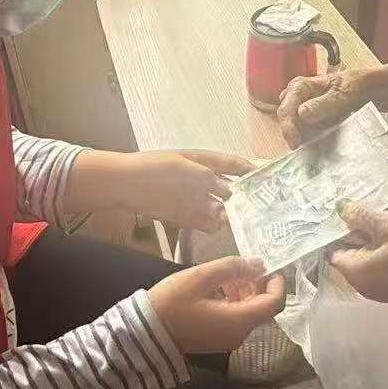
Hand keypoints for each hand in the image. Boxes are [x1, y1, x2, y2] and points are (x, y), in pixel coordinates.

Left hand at [119, 149, 256, 231]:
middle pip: (225, 189)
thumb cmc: (155, 168)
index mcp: (200, 161)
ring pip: (216, 207)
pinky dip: (211, 226)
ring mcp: (191, 198)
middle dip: (241, 197)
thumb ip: (210, 179)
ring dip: (226, 214)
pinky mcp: (181, 215)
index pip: (228, 163)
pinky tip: (218, 228)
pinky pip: (202, 222)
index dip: (246, 168)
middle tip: (259, 207)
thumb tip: (231, 191)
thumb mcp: (186, 168)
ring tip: (240, 221)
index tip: (263, 175)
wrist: (124, 184)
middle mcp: (199, 180)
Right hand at [147, 256, 287, 354]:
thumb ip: (233, 267)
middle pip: (263, 308)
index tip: (268, 266)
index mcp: (239, 320)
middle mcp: (240, 334)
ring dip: (245, 292)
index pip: (274, 303)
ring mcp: (228, 340)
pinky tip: (218, 288)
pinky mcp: (218, 340)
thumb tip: (258, 264)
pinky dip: (235, 302)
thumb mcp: (202, 277)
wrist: (145, 333)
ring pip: (250, 313)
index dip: (277, 283)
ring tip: (227, 274)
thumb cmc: (172, 302)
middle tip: (242, 266)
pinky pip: (237, 319)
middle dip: (258, 285)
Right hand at [276, 69, 372, 146]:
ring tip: (316, 144)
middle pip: (286, 120)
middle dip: (294, 134)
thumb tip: (301, 113)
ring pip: (293, 127)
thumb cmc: (352, 87)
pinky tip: (318, 141)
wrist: (364, 90)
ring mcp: (299, 107)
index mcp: (299, 86)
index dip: (288, 128)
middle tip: (305, 148)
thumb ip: (322, 104)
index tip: (296, 144)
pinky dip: (308, 138)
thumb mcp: (340, 95)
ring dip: (302, 137)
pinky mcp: (306, 119)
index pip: (285, 110)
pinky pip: (302, 131)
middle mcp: (295, 96)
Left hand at [330, 201, 387, 305]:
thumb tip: (340, 207)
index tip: (352, 216)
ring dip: (371, 245)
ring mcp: (375, 291)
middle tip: (375, 220)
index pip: (333, 249)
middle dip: (358, 236)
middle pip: (348, 255)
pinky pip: (376, 270)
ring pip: (364, 262)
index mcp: (354, 272)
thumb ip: (360, 216)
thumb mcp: (387, 225)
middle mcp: (359, 286)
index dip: (340, 231)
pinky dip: (381, 256)